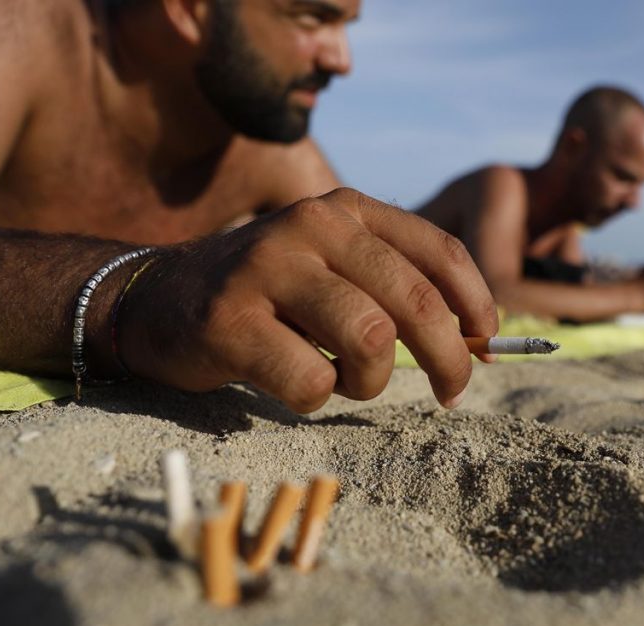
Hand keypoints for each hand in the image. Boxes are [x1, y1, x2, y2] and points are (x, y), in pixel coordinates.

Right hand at [117, 188, 498, 412]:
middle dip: (448, 358)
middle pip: (415, 301)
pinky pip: (312, 380)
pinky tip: (290, 381)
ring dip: (370, 381)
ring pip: (369, 341)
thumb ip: (395, 288)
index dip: (477, 305)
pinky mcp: (230, 321)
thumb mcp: (333, 269)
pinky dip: (316, 398)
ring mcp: (267, 269)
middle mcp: (310, 226)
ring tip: (343, 379)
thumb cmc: (267, 295)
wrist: (157, 299)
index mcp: (345, 210)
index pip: (440, 252)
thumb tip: (476, 339)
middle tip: (452, 393)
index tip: (486, 345)